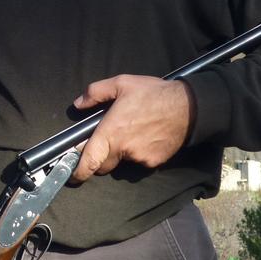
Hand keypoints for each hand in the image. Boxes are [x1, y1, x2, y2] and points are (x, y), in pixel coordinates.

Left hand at [70, 75, 191, 182]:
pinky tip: (146, 136)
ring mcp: (140, 158)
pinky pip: (139, 162)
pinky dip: (138, 153)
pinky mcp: (154, 162)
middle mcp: (124, 149)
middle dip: (100, 159)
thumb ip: (96, 92)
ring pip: (122, 162)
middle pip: (103, 165)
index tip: (72, 176)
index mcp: (111, 132)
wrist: (188, 107)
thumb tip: (79, 104)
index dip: (78, 172)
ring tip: (133, 131)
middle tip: (108, 140)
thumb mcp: (122, 83)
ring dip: (121, 153)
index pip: (89, 160)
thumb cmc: (153, 93)